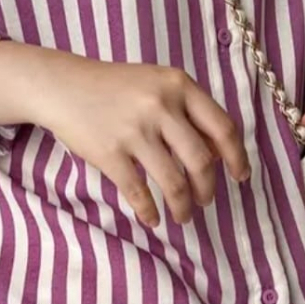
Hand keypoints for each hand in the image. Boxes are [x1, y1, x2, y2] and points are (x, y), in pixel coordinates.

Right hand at [33, 56, 250, 227]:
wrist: (64, 86)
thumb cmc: (116, 87)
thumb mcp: (158, 84)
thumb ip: (188, 110)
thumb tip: (220, 153)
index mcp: (178, 85)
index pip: (223, 127)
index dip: (237, 157)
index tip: (240, 176)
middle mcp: (160, 106)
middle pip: (201, 161)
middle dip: (208, 188)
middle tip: (205, 200)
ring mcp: (134, 130)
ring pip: (174, 182)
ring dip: (183, 206)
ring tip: (183, 216)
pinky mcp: (110, 153)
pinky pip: (138, 192)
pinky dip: (149, 211)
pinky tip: (152, 219)